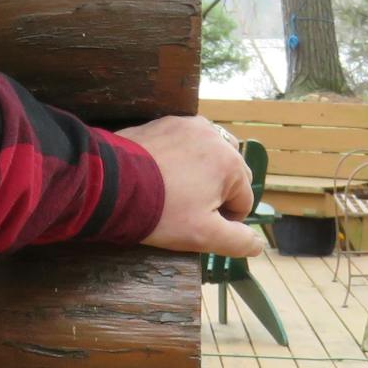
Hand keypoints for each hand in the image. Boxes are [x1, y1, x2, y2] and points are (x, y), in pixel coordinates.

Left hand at [120, 115, 265, 257]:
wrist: (110, 185)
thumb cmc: (161, 212)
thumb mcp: (203, 235)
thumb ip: (237, 241)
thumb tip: (257, 244)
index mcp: (230, 163)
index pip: (244, 201)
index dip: (226, 221)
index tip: (199, 228)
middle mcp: (214, 136)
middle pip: (229, 175)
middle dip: (216, 195)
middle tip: (187, 212)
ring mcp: (187, 125)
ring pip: (208, 155)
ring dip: (201, 174)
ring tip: (177, 192)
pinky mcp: (163, 123)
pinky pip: (184, 143)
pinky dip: (180, 158)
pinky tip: (162, 174)